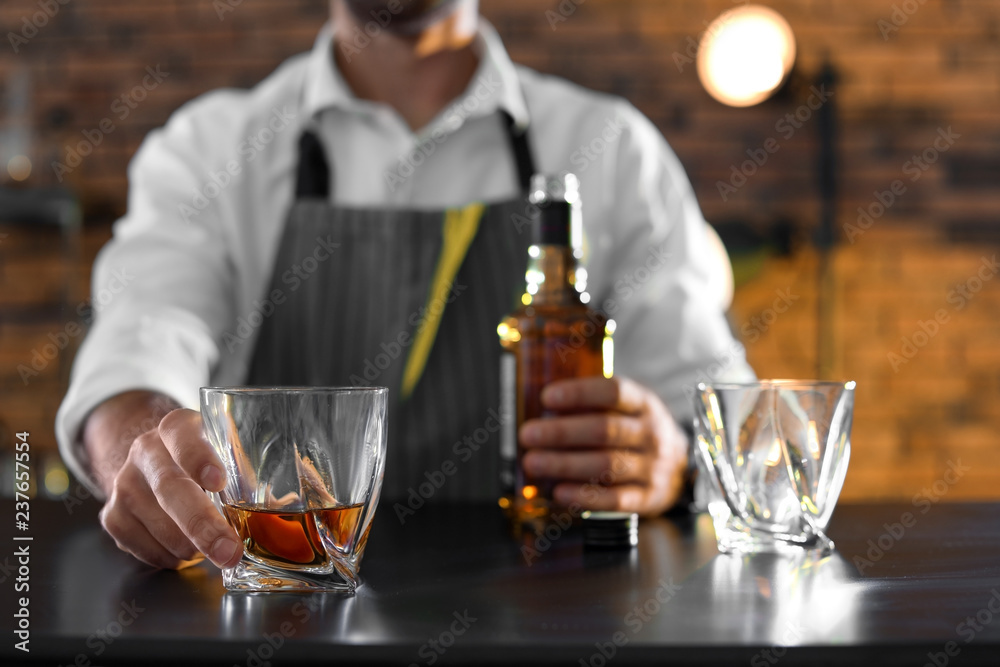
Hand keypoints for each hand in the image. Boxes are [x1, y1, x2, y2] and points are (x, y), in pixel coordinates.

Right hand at [97, 408, 241, 569]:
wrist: (153, 464)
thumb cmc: (203, 461)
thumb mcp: (224, 452)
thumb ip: (246, 472)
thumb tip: (283, 506)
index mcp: (177, 427)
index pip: (183, 437)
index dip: (199, 460)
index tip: (219, 483)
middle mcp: (146, 450)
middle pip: (169, 488)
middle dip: (201, 524)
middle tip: (228, 550)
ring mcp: (124, 483)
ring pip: (157, 524)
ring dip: (191, 546)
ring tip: (214, 549)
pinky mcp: (112, 515)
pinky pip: (144, 546)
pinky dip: (171, 556)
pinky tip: (186, 550)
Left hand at [518, 376, 688, 515]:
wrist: (679, 468)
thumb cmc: (636, 431)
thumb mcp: (626, 408)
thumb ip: (593, 405)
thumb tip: (544, 409)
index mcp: (644, 403)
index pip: (613, 392)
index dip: (579, 393)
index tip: (547, 397)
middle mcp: (651, 434)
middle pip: (605, 430)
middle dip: (561, 432)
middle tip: (528, 434)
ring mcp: (652, 467)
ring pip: (606, 465)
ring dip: (564, 464)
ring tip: (533, 462)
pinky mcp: (647, 498)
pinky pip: (614, 499)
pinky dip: (583, 496)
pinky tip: (559, 491)